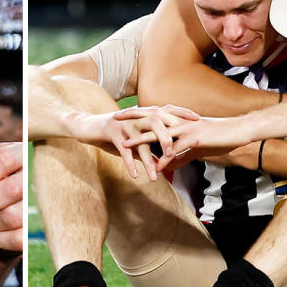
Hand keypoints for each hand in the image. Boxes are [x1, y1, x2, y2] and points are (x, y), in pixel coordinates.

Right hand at [79, 105, 197, 179]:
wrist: (89, 126)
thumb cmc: (114, 133)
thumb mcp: (133, 138)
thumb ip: (148, 147)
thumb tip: (163, 162)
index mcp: (145, 114)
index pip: (168, 111)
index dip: (183, 114)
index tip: (198, 121)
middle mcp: (137, 117)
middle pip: (157, 122)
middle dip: (168, 138)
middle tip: (176, 154)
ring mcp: (125, 124)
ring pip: (141, 141)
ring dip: (148, 160)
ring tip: (155, 176)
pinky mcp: (112, 132)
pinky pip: (124, 149)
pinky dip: (130, 163)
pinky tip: (134, 175)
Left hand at [124, 116, 253, 169]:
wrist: (239, 132)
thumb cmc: (219, 138)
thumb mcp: (196, 149)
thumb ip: (180, 157)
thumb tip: (165, 166)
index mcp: (179, 120)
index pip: (153, 115)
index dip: (137, 114)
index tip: (121, 114)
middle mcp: (180, 122)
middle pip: (151, 119)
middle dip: (132, 119)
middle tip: (114, 118)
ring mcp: (186, 129)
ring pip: (158, 134)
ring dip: (140, 140)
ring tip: (124, 145)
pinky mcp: (195, 138)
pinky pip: (176, 149)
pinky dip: (165, 158)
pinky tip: (156, 167)